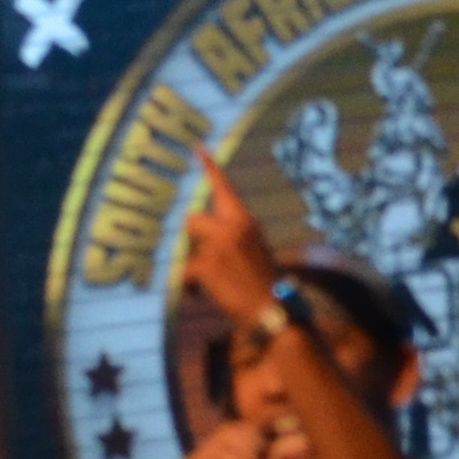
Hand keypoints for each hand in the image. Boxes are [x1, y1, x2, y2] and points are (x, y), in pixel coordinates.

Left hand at [182, 150, 280, 324]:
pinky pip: (184, 272)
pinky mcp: (207, 266)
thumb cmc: (264, 282)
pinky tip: (200, 294)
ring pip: (186, 247)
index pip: (224, 187)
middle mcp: (232, 227)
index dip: (209, 167)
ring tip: (210, 282)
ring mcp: (219, 246)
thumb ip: (232, 234)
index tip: (198, 148)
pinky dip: (189, 286)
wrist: (273, 310)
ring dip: (193, 265)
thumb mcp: (255, 247)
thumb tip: (202, 233)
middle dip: (191, 239)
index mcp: (245, 220)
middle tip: (204, 258)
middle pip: (192, 219)